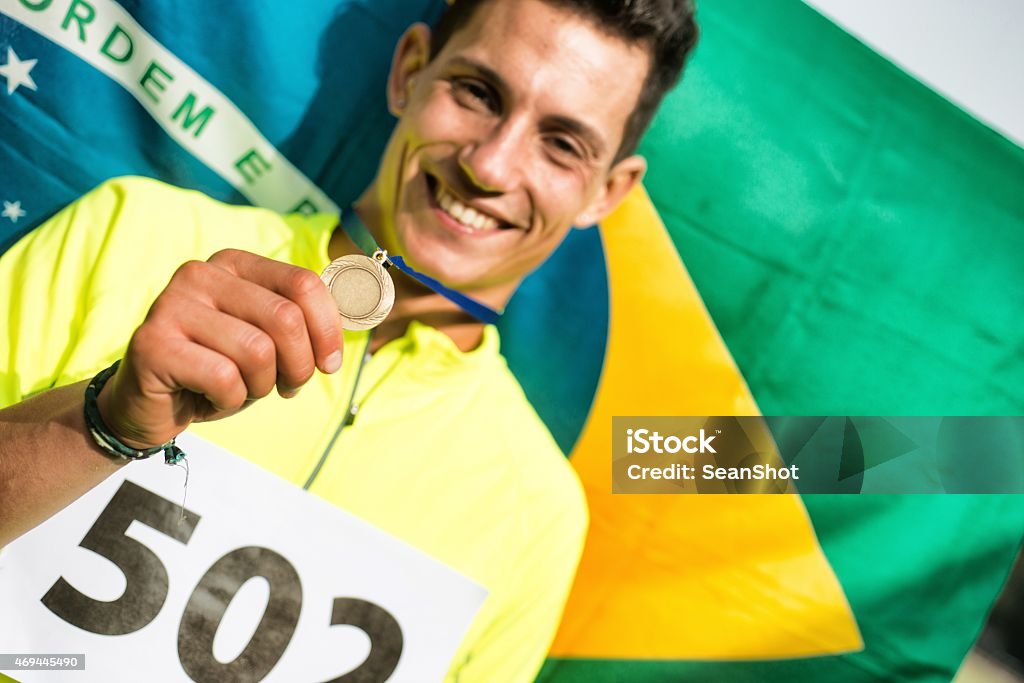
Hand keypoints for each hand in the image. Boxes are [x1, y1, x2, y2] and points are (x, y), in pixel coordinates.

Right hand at [96, 249, 342, 447]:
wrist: (151, 405)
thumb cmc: (220, 369)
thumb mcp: (271, 340)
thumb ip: (306, 318)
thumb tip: (365, 303)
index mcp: (235, 263)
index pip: (304, 284)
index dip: (328, 330)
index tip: (328, 364)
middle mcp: (200, 274)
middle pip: (285, 319)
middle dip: (298, 366)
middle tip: (285, 387)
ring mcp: (171, 305)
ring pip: (257, 352)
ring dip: (261, 386)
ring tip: (240, 390)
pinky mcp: (152, 343)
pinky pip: (224, 379)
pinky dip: (229, 401)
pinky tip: (209, 398)